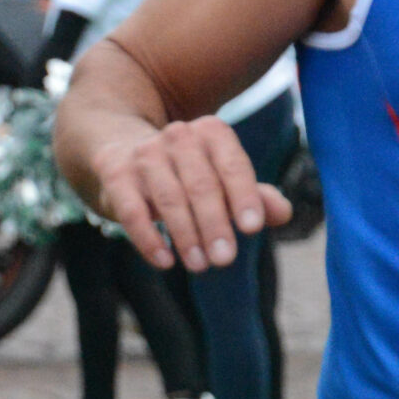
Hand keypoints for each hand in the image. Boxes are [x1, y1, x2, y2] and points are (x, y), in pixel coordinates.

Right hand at [90, 115, 292, 272]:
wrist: (125, 151)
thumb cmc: (190, 172)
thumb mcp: (224, 180)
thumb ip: (256, 196)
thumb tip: (282, 213)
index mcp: (212, 133)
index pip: (233, 164)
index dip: (244, 196)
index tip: (253, 228)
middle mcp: (178, 136)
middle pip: (201, 184)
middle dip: (215, 224)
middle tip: (225, 259)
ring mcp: (145, 154)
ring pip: (169, 197)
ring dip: (186, 235)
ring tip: (200, 265)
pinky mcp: (116, 175)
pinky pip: (132, 209)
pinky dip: (148, 238)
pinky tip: (164, 261)